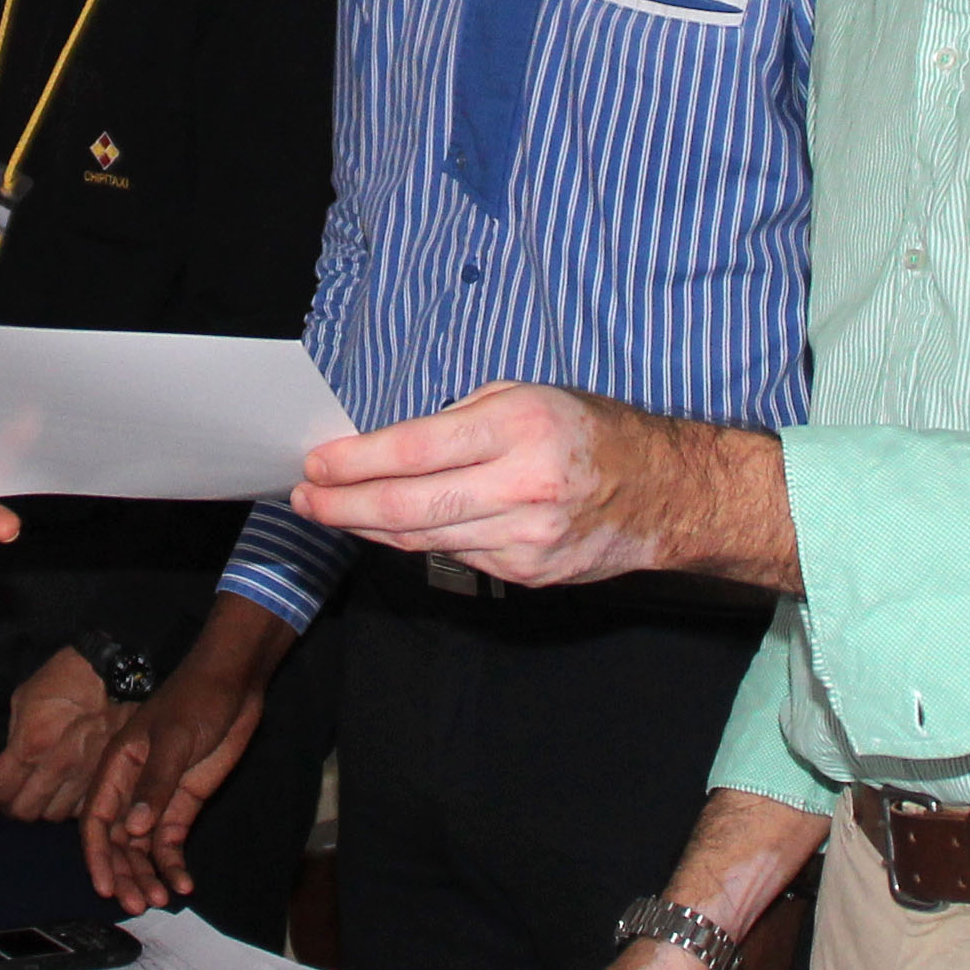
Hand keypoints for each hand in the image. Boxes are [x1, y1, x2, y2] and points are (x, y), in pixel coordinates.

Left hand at [0, 647, 135, 821]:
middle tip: (8, 802)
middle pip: (24, 810)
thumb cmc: (65, 679)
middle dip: (11, 809)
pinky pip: (81, 808)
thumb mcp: (24, 699)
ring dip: (41, 809)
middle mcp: (57, 765)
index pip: (0, 788)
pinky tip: (64, 795)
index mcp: (31, 742)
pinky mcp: (107, 777)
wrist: (112, 673)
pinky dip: (69, 807)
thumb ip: (14, 736)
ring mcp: (84, 775)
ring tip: (37, 798)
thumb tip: (11, 765)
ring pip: (53, 815)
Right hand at [80, 658, 265, 910]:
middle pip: (119, 842)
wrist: (233, 686)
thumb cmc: (194, 701)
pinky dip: (174, 865)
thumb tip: (133, 830)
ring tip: (160, 900)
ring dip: (148, 875)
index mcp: (116, 768)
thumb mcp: (173, 741)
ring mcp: (158, 799)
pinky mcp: (183, 804)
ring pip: (143, 848)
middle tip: (136, 905)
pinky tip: (183, 885)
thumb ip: (155, 786)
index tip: (104, 886)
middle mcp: (131, 789)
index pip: (97, 821)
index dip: (97, 856)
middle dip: (124, 874)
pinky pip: (171, 842)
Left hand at [293, 383, 794, 591]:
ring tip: (330, 512)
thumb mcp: (527, 396)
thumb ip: (458, 418)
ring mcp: (525, 538)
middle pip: (408, 507)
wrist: (665, 493)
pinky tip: (388, 527)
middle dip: (343, 505)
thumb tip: (384, 445)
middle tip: (305, 498)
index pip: (415, 449)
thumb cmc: (590, 431)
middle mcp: (522, 486)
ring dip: (367, 527)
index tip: (316, 462)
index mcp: (520, 428)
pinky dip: (416, 541)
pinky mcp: (528, 572)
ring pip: (423, 539)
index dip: (355, 461)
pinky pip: (454, 556)